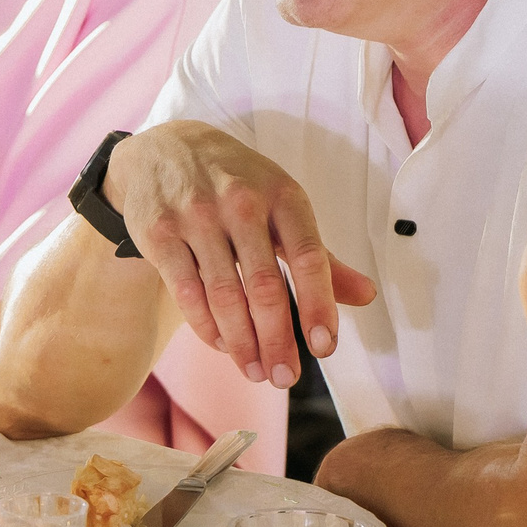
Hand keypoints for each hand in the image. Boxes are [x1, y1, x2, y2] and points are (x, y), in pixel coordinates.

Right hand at [108, 121, 376, 389]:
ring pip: (224, 296)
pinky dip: (207, 328)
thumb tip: (367, 296)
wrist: (164, 148)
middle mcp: (240, 202)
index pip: (309, 256)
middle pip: (264, 286)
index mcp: (282, 194)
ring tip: (256, 371)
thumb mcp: (283, 206)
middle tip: (285, 377)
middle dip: (277, 340)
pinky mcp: (159, 233)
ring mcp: (196, 216)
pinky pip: (187, 294)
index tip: (324, 348)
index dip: (319, 305)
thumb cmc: (238, 184)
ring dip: (242, 343)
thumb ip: (322, 256)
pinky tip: (223, 345)